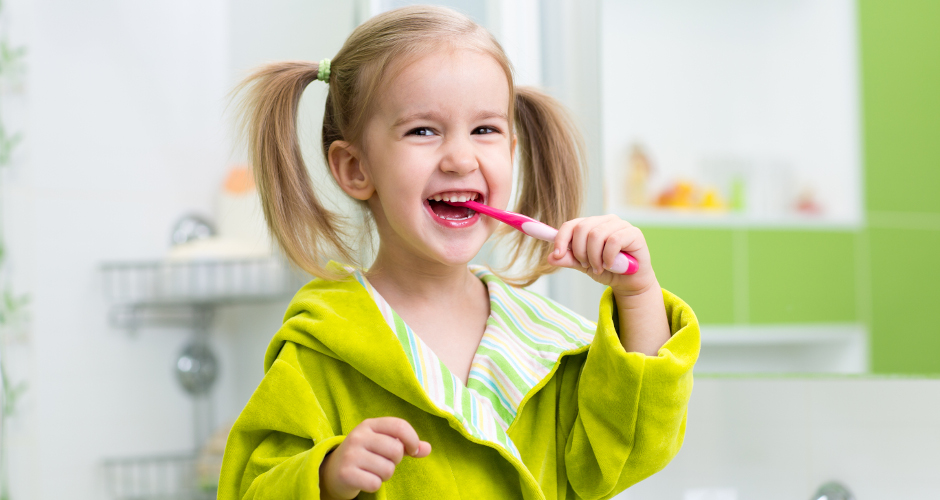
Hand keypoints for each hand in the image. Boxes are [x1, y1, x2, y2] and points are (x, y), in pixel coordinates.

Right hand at [320, 417, 431, 499]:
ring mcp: (351, 454)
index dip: (412, 439)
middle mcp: (358, 436)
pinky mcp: (346, 473)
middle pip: (396, 450)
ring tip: (373, 471)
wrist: (331, 471)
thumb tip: (427, 449)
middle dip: (395, 461)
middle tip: (383, 462)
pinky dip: (374, 485)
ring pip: (387, 469)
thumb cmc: (364, 455)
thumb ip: (406, 444)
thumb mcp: (382, 443)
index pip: (399, 426)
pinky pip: (375, 483)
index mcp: (369, 425)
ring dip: (385, 475)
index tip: (412, 450)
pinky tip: (365, 480)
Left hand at [547, 215, 669, 354]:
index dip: (561, 239)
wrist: (629, 282)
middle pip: (582, 229)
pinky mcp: (633, 233)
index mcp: (591, 225)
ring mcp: (620, 224)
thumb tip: (550, 257)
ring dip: (594, 257)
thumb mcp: (584, 266)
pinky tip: (610, 265)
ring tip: (599, 268)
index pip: (571, 225)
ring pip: (596, 235)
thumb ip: (569, 259)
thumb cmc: (607, 270)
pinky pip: (614, 241)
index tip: (557, 255)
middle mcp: (605, 221)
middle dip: (580, 252)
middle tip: (587, 266)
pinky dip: (608, 257)